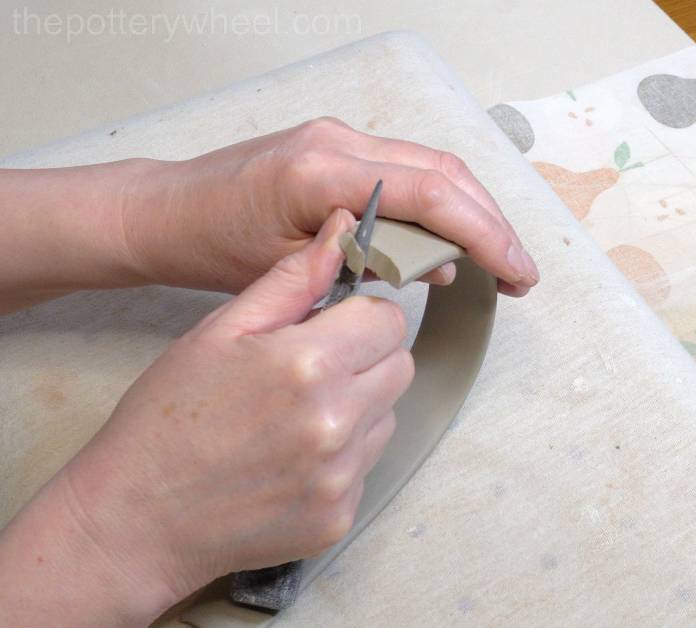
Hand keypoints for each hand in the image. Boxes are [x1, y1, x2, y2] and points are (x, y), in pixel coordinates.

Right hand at [0, 210, 412, 625]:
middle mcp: (336, 423)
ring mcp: (341, 477)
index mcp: (308, 364)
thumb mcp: (221, 330)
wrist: (138, 518)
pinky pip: (366, 466)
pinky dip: (343, 456)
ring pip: (387, 415)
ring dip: (358, 406)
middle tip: (312, 368)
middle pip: (399, 367)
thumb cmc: (167, 417)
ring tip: (295, 416)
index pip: (390, 320)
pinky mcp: (340, 517)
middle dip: (366, 357)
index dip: (361, 317)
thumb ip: (292, 279)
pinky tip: (292, 458)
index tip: (331, 327)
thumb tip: (343, 228)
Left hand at [122, 117, 538, 297]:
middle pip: (444, 172)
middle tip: (519, 271)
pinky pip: (404, 171)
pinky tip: (447, 241)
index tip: (517, 272)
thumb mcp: (286, 268)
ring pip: (431, 167)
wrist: (168, 211)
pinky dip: (437, 205)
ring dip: (470, 212)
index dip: (484, 234)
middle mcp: (337, 141)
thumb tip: (431, 264)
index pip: (430, 194)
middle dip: (490, 222)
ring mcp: (337, 139)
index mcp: (321, 170)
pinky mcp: (334, 150)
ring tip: (495, 259)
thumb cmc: (211, 243)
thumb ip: (360, 261)